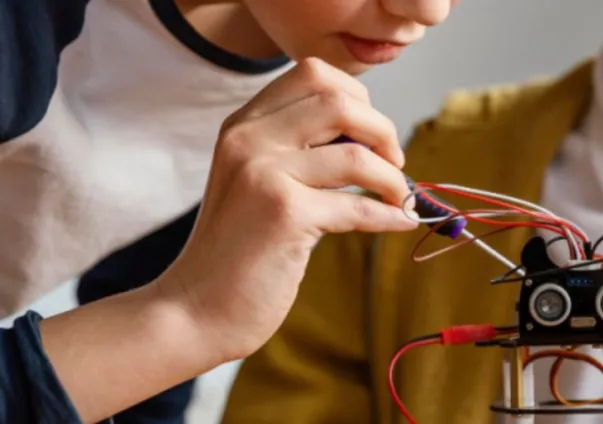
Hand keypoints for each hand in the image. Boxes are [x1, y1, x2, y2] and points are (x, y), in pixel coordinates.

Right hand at [153, 57, 416, 359]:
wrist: (194, 309)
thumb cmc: (240, 250)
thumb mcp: (259, 182)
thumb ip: (301, 150)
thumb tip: (377, 137)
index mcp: (244, 124)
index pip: (314, 73)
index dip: (359, 98)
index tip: (372, 137)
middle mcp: (248, 138)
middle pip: (340, 100)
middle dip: (383, 131)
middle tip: (395, 167)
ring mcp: (263, 173)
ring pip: (358, 154)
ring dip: (394, 179)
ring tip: (400, 200)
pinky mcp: (283, 214)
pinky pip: (359, 205)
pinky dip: (391, 215)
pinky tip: (401, 223)